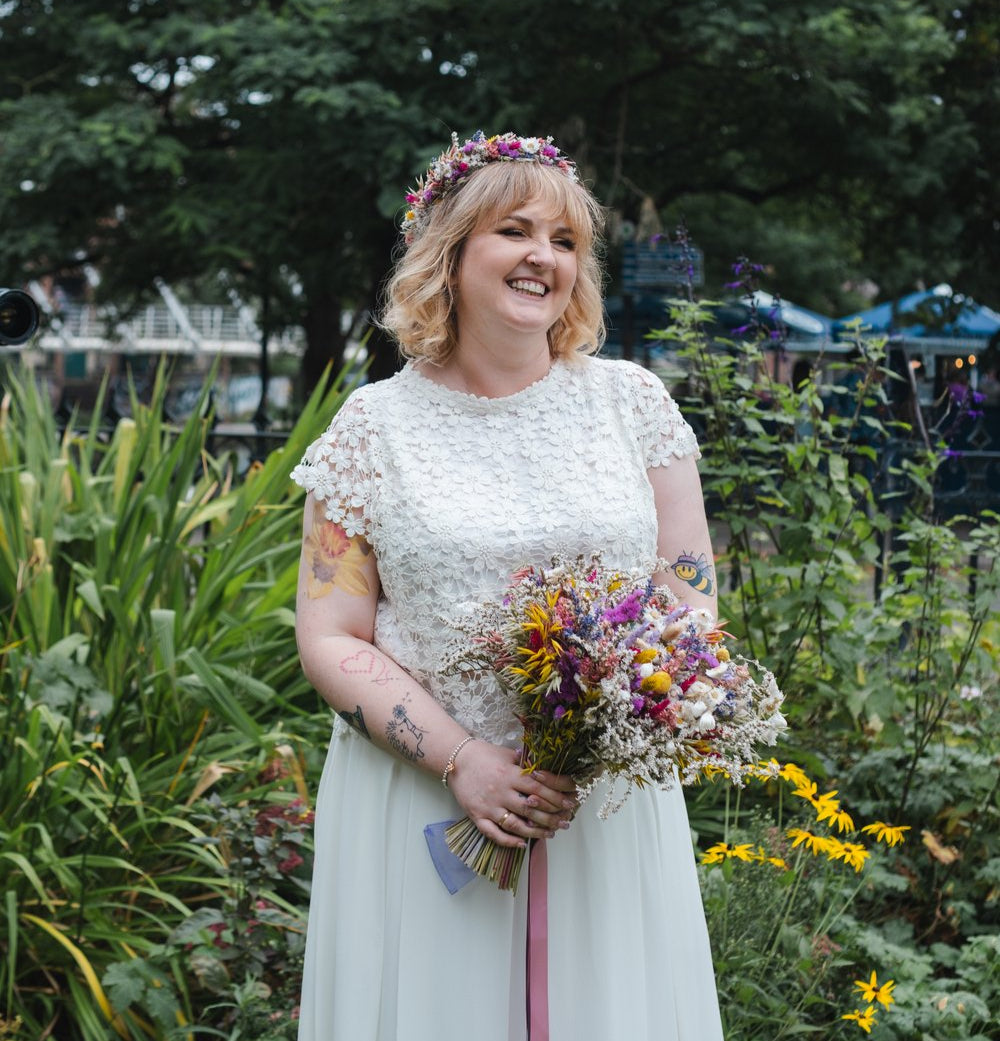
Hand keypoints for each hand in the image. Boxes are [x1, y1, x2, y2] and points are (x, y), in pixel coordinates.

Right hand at [446, 741, 577, 847]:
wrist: (455, 760)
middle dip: (551, 815)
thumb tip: (547, 770)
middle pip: (531, 808)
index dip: (557, 793)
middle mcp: (501, 791)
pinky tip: (523, 844)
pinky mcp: (477, 816)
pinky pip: (494, 833)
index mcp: (510, 774)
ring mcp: (489, 806)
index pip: (539, 786)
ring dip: (535, 831)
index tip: (570, 798)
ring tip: (551, 833)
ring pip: (516, 824)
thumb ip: (525, 763)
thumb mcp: (507, 754)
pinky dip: (508, 841)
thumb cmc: (483, 755)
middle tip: (566, 820)